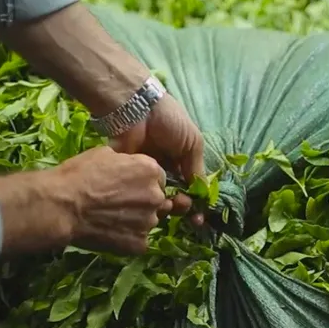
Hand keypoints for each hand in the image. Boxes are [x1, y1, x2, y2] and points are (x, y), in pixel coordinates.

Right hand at [0, 146, 176, 255]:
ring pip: (148, 221)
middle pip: (156, 200)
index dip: (141, 182)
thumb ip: (126, 161)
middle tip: (117, 204)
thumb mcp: (104, 154)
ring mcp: (149, 222)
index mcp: (151, 170)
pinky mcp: (139, 244)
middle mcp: (156, 196)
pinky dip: (126, 238)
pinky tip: (109, 232)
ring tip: (110, 219)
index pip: (157, 178)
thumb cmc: (79, 176)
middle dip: (142, 202)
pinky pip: (138, 241)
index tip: (126, 186)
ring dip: (135, 220)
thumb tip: (128, 165)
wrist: (62, 206)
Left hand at [110, 94, 205, 224]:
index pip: (189, 188)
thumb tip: (201, 196)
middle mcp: (163, 169)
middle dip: (180, 205)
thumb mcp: (193, 143)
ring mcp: (144, 173)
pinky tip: (150, 203)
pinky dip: (143, 199)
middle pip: (173, 196)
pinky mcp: (127, 174)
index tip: (197, 219)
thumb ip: (197, 170)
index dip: (194, 203)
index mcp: (180, 160)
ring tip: (167, 204)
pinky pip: (137, 192)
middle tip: (181, 206)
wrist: (138, 108)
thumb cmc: (170, 121)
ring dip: (163, 204)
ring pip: (155, 197)